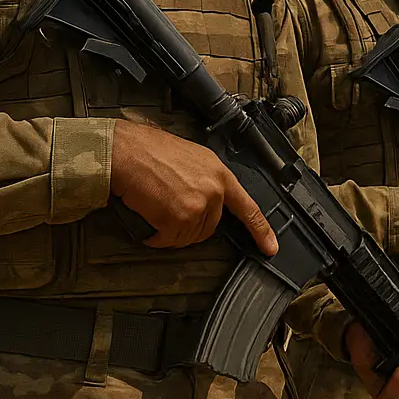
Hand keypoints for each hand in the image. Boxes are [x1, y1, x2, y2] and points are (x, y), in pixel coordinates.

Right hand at [109, 120, 275, 252]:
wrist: (127, 151)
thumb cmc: (151, 151)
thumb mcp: (193, 159)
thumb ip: (207, 181)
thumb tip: (206, 201)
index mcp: (220, 174)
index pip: (248, 207)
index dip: (261, 230)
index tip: (270, 247)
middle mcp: (213, 191)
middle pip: (209, 228)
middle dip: (188, 225)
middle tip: (168, 207)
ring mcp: (197, 206)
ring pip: (187, 237)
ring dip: (170, 231)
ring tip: (156, 208)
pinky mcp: (177, 219)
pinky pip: (168, 241)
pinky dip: (155, 237)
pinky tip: (149, 219)